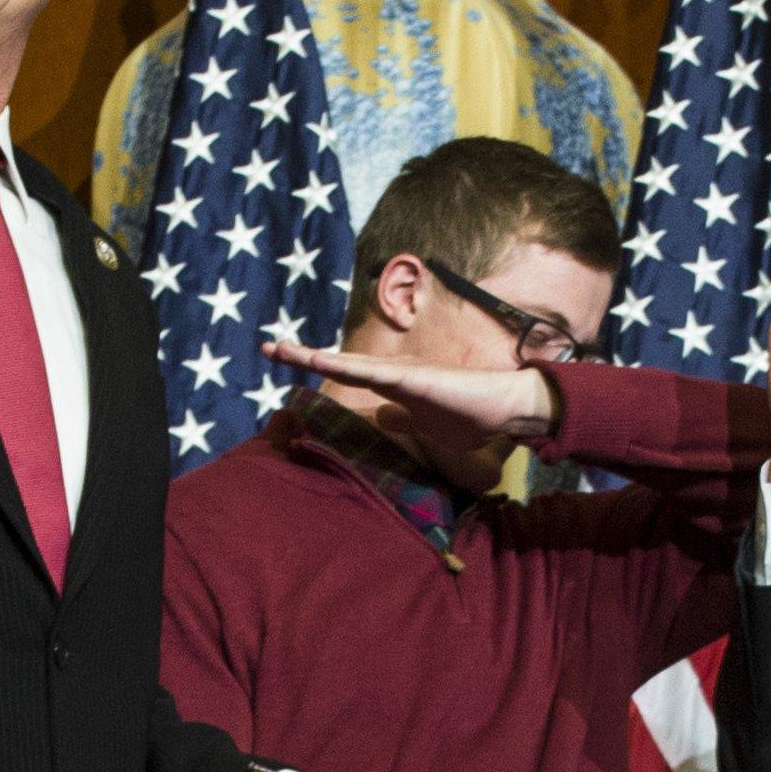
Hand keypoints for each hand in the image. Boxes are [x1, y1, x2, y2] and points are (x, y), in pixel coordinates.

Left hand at [262, 342, 559, 443]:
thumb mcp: (424, 424)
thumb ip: (402, 418)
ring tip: (281, 351)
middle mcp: (391, 372)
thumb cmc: (469, 416)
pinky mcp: (412, 378)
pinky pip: (371, 372)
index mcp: (392, 383)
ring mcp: (400, 373)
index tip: (286, 361)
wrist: (503, 409)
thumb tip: (382, 418)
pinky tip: (321, 360)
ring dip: (314, 356)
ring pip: (348, 363)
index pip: (346, 372)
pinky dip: (344, 366)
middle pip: (338, 362)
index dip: (316, 365)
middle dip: (302, 355)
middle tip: (267, 347)